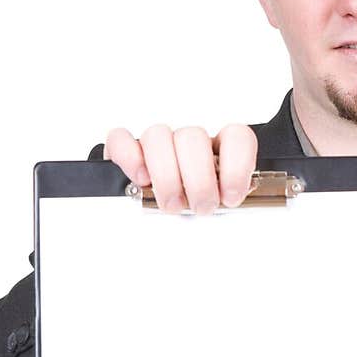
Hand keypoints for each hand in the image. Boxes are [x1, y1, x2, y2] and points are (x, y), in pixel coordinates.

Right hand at [103, 122, 257, 214]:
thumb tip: (232, 204)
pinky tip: (141, 179)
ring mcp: (155, 143)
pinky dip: (130, 157)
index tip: (231, 196)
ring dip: (166, 175)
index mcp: (217, 150)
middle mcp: (187, 142)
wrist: (158, 220)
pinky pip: (120, 138)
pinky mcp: (124, 150)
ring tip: (173, 204)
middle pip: (192, 137)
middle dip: (198, 180)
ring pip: (157, 135)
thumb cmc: (193, 210)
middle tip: (201, 207)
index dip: (236, 165)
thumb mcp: (217, 208)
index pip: (235, 136)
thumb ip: (228, 200)